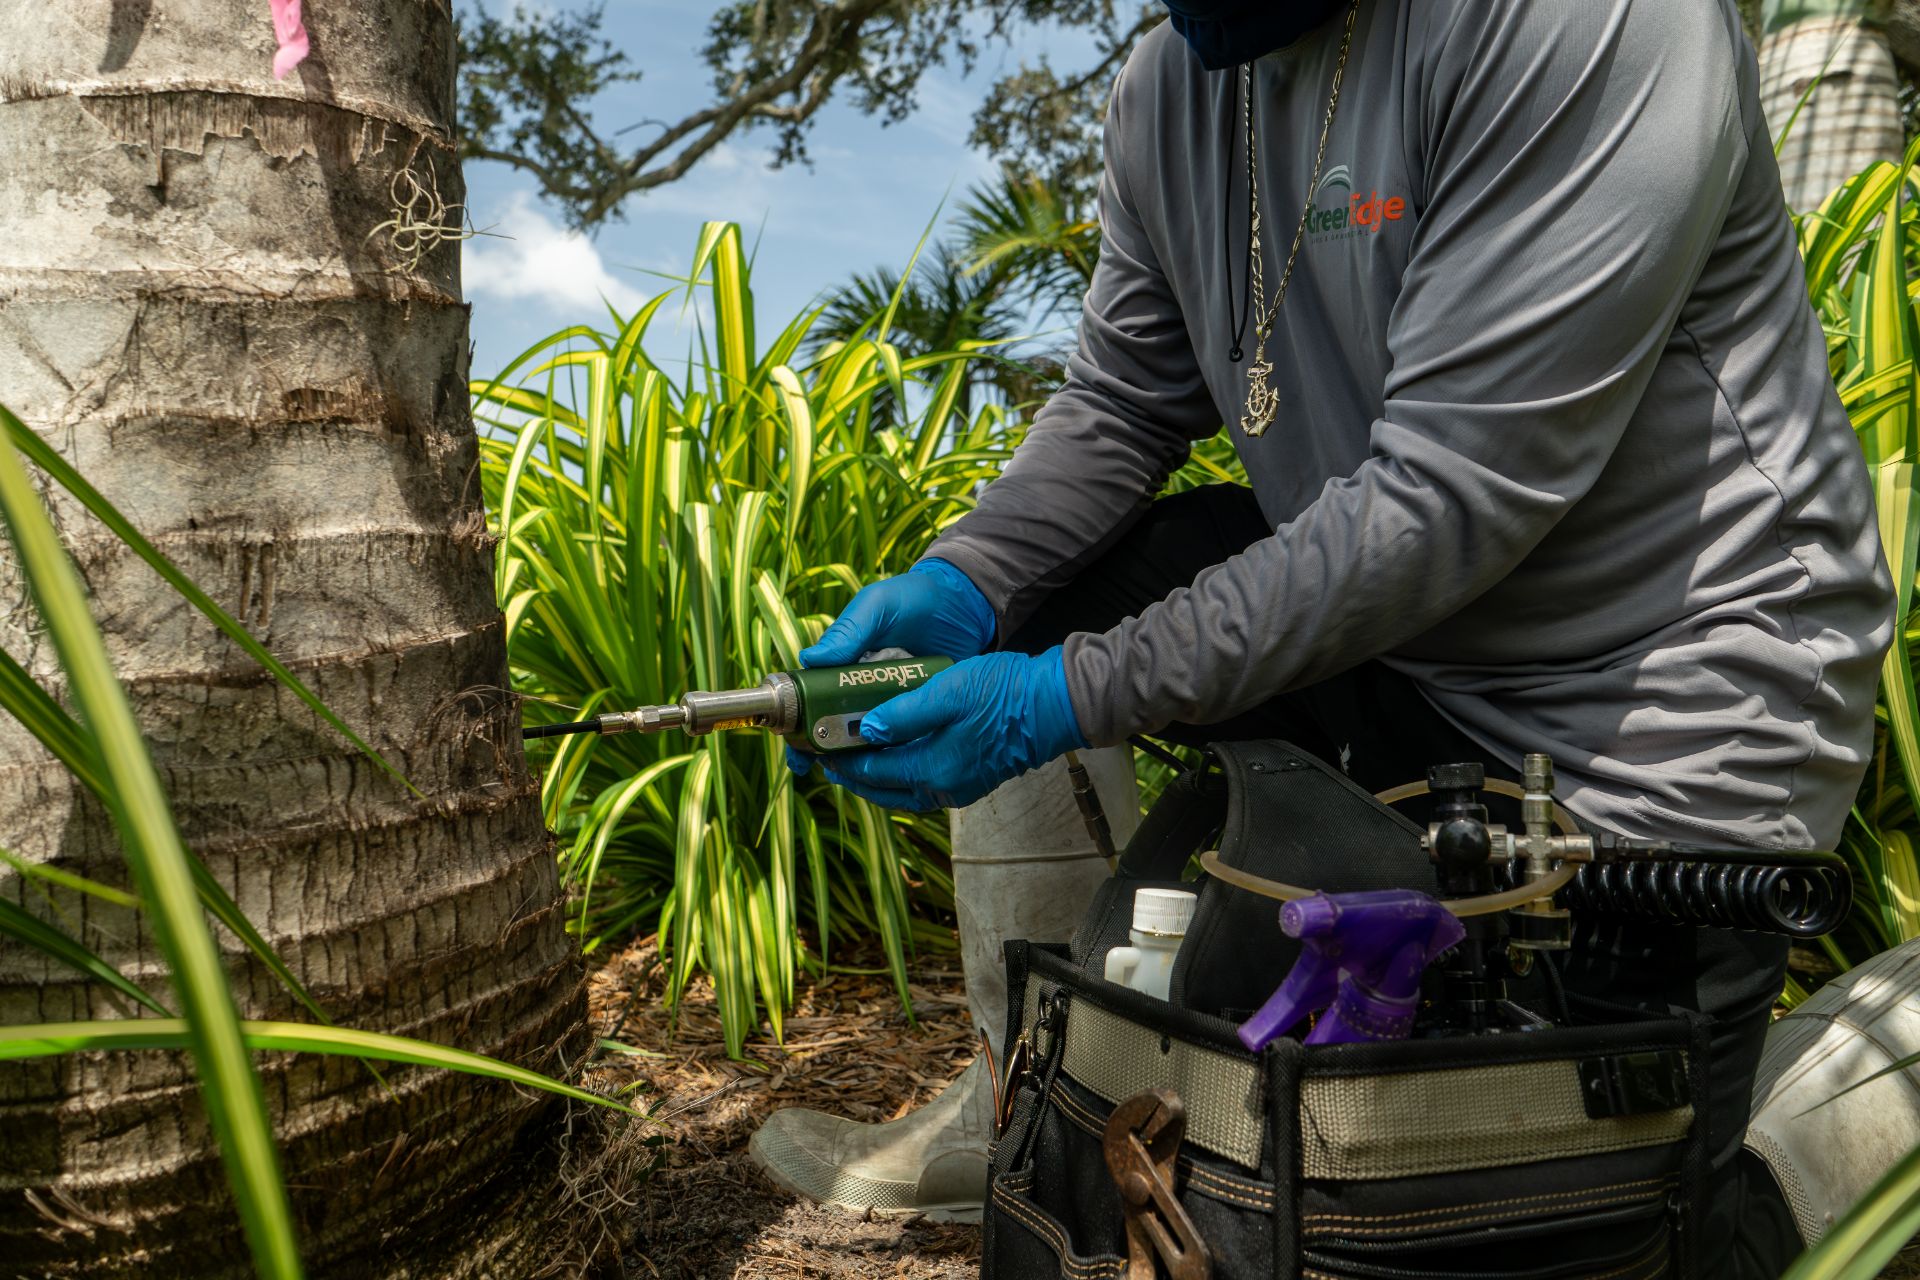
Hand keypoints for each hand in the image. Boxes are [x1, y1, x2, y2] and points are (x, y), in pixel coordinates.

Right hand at [788, 559, 996, 778]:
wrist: (968, 603)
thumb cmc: (915, 598)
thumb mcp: (878, 606)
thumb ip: (850, 631)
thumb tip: (809, 659)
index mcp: (842, 664)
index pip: (811, 699)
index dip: (800, 726)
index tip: (798, 750)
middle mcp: (862, 687)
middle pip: (836, 725)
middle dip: (824, 751)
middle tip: (823, 769)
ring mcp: (892, 702)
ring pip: (869, 737)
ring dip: (858, 759)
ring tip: (854, 777)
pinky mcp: (921, 710)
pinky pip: (905, 736)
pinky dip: (897, 754)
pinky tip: (892, 771)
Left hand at [815, 648, 1086, 810]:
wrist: (1056, 704)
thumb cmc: (1004, 692)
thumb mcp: (947, 693)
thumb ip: (903, 715)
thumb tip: (867, 731)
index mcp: (933, 770)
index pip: (873, 772)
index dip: (844, 760)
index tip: (821, 747)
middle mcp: (944, 788)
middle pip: (886, 791)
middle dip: (856, 776)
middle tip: (832, 757)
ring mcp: (962, 787)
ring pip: (906, 792)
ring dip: (880, 777)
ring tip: (860, 756)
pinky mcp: (974, 779)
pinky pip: (927, 785)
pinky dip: (904, 775)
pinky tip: (900, 755)